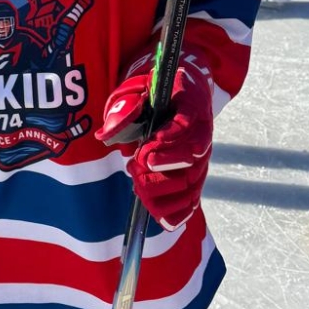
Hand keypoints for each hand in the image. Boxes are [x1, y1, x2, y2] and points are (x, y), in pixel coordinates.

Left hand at [96, 64, 213, 230]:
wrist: (179, 96)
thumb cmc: (154, 94)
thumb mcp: (136, 90)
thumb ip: (124, 108)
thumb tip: (106, 135)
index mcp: (190, 105)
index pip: (186, 123)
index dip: (169, 138)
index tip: (148, 149)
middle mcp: (202, 133)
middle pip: (192, 159)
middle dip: (163, 168)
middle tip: (136, 165)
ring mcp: (201, 157)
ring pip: (192, 182)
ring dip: (163, 189)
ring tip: (138, 185)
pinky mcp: (195, 176)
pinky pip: (193, 199)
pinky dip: (178, 212)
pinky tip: (160, 218)